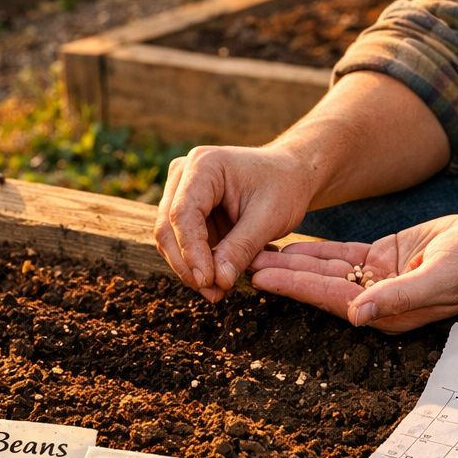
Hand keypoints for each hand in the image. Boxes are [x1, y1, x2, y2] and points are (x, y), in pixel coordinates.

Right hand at [154, 145, 315, 300]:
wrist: (290, 174)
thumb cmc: (284, 187)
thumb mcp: (270, 218)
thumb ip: (241, 248)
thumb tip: (217, 281)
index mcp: (204, 165)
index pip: (183, 213)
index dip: (191, 251)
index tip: (207, 281)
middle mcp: (184, 174)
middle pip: (168, 227)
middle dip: (187, 265)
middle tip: (213, 293)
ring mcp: (181, 191)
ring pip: (170, 238)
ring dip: (190, 269)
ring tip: (218, 291)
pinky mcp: (186, 210)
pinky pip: (181, 242)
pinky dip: (197, 264)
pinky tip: (219, 280)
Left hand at [248, 211, 457, 332]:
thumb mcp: (438, 280)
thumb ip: (398, 298)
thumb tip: (358, 316)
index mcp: (386, 313)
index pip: (330, 299)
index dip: (295, 288)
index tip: (262, 278)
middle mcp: (376, 301)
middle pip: (319, 286)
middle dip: (282, 276)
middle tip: (241, 264)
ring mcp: (377, 280)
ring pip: (325, 270)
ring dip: (292, 262)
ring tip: (256, 252)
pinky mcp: (382, 259)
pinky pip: (341, 256)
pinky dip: (316, 251)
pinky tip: (290, 246)